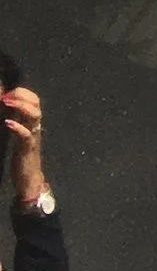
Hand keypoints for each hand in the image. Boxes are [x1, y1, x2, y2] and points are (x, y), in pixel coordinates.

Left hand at [3, 85, 47, 212]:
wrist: (29, 179)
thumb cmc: (21, 157)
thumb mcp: (19, 136)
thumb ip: (17, 122)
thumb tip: (8, 108)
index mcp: (32, 123)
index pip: (34, 99)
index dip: (22, 92)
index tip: (7, 91)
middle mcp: (35, 127)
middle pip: (36, 103)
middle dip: (21, 95)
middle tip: (6, 95)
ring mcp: (32, 137)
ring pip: (34, 115)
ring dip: (21, 106)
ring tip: (7, 102)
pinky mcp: (28, 148)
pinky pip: (25, 134)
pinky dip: (17, 126)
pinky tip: (8, 122)